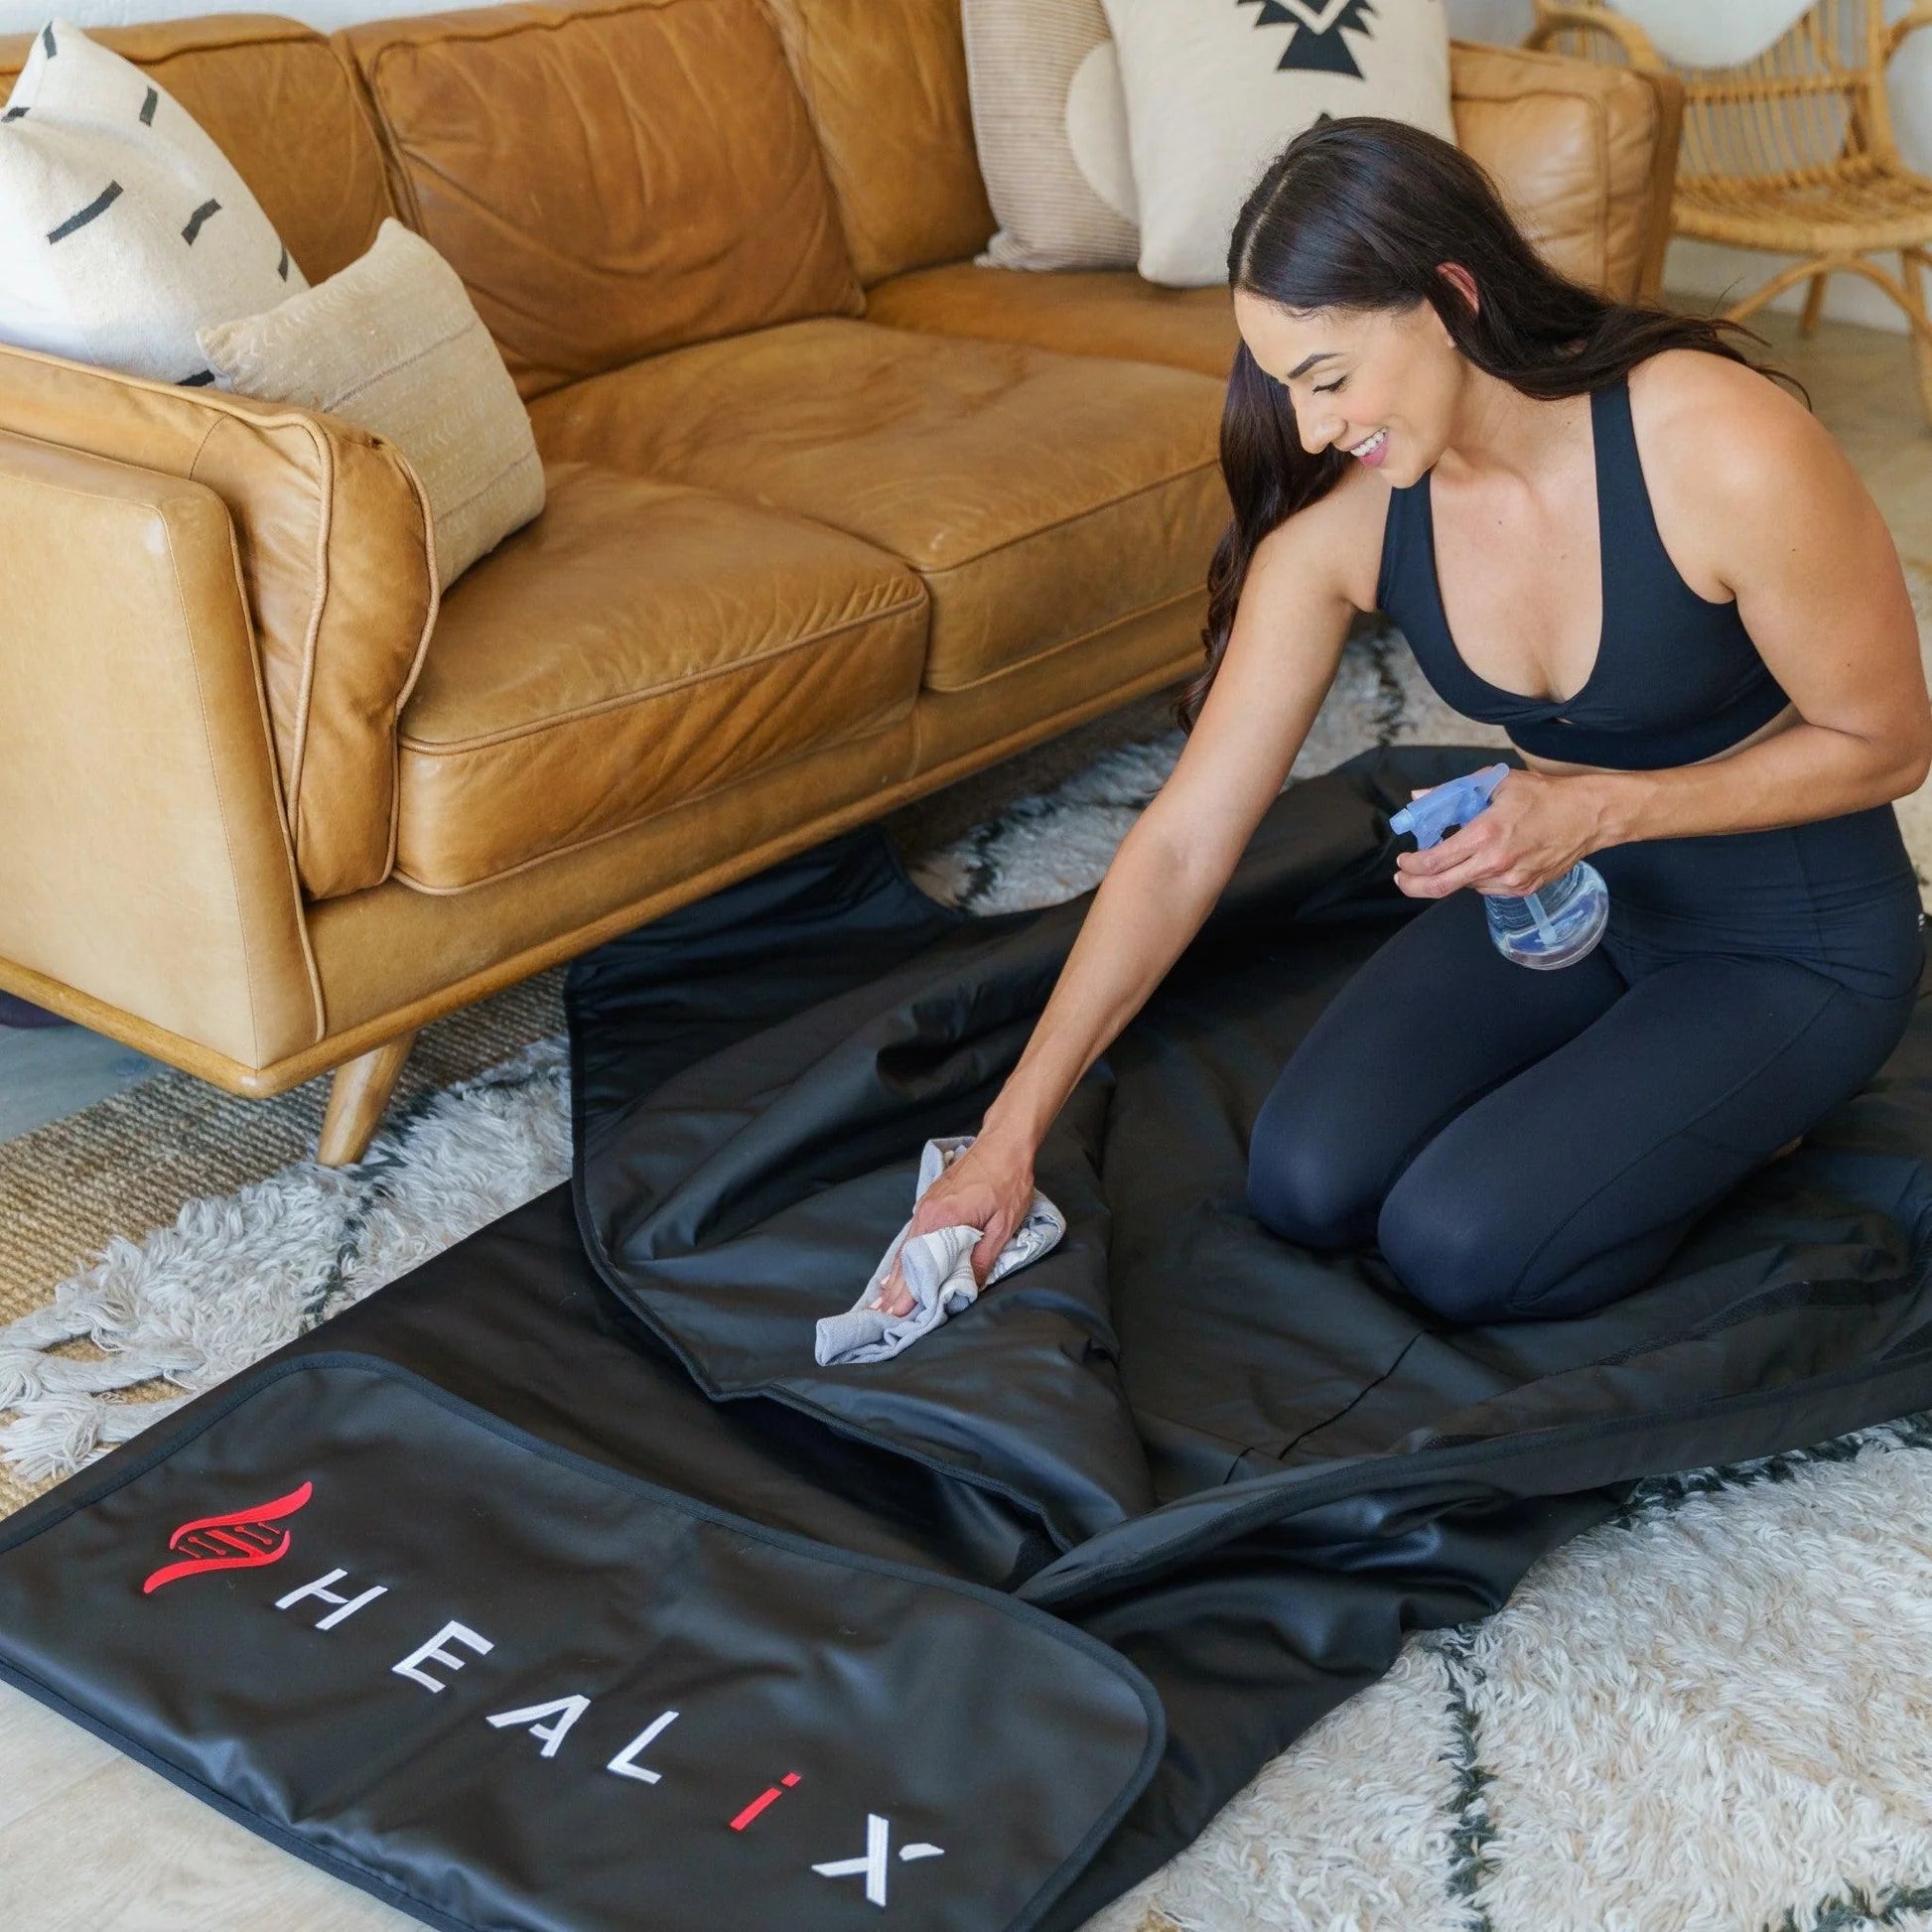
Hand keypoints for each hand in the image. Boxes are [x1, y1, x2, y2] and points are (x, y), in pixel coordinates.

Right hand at [867, 1133, 1037, 1318]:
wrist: (1004, 1144)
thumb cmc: (1008, 1182)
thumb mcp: (1002, 1225)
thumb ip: (982, 1259)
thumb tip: (968, 1288)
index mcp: (942, 1220)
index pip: (920, 1265)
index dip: (909, 1292)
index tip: (898, 1314)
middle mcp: (927, 1213)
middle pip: (907, 1258)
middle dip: (895, 1289)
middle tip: (883, 1315)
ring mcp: (926, 1206)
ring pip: (907, 1247)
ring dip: (896, 1274)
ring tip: (883, 1299)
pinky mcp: (931, 1201)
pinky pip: (912, 1234)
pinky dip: (904, 1255)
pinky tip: (896, 1268)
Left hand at [1394, 768, 1603, 899]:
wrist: (1587, 816)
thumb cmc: (1542, 796)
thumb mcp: (1494, 783)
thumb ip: (1451, 792)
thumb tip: (1418, 798)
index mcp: (1485, 835)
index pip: (1434, 862)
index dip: (1411, 866)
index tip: (1402, 861)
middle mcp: (1496, 864)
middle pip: (1440, 887)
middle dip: (1413, 885)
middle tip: (1403, 878)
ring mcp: (1510, 881)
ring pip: (1465, 886)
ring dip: (1452, 874)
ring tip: (1457, 854)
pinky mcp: (1522, 890)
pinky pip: (1486, 888)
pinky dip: (1475, 876)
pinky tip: (1484, 859)